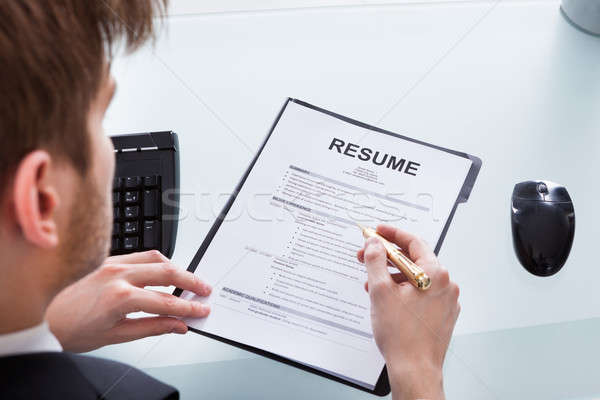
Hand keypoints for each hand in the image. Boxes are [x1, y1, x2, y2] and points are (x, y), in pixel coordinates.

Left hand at [46, 250, 210, 351]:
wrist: (45, 318)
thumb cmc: (74, 329)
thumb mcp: (118, 335)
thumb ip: (153, 326)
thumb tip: (178, 325)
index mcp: (121, 297)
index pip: (167, 301)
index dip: (189, 307)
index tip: (201, 310)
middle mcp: (118, 274)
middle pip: (168, 272)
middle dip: (191, 281)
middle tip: (205, 290)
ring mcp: (113, 263)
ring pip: (157, 258)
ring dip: (178, 268)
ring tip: (189, 281)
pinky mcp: (109, 259)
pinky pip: (141, 255)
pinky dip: (159, 261)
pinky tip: (165, 271)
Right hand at [357, 225, 459, 399]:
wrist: (414, 369)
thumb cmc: (402, 336)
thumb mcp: (380, 291)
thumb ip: (375, 261)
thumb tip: (374, 244)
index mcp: (435, 274)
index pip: (413, 242)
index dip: (391, 234)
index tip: (376, 232)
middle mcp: (445, 285)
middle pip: (413, 259)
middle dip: (387, 258)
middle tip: (366, 257)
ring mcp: (446, 301)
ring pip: (416, 277)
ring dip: (393, 276)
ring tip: (371, 283)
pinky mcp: (442, 314)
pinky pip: (421, 293)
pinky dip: (403, 290)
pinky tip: (386, 298)